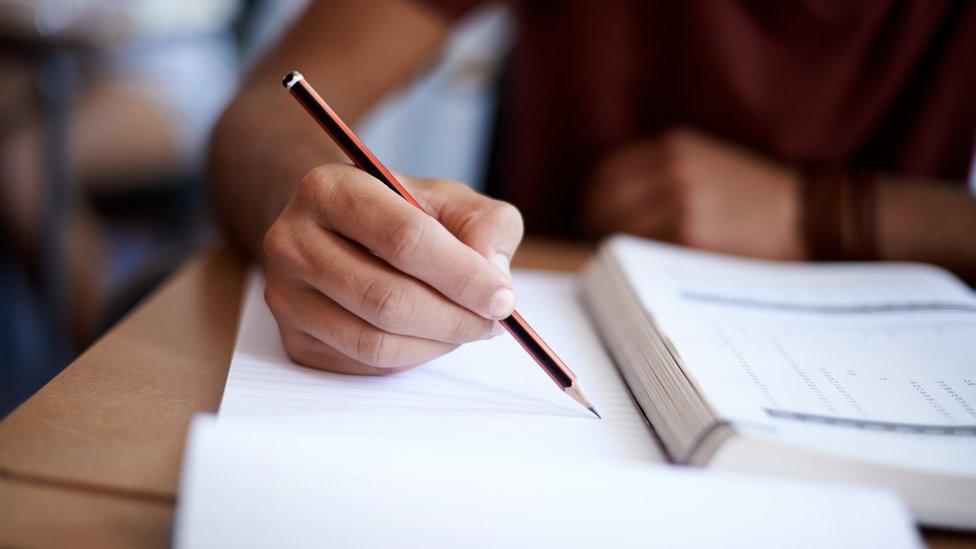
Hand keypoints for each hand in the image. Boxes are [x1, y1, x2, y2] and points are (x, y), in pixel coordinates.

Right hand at [263, 164, 522, 373]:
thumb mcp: (450, 200)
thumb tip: (493, 275)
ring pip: (375, 341)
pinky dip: (412, 357)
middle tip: (494, 322)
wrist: (340, 231)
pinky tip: (431, 335)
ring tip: (468, 326)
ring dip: (437, 343)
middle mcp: (292, 241)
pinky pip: (365, 364)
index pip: (403, 239)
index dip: (462, 275)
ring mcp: (286, 295)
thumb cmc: (402, 213)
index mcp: (329, 189)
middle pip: (386, 299)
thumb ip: (486, 224)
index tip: (504, 299)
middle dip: (454, 318)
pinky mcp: (294, 339)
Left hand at [582, 128, 804, 259]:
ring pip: (618, 229)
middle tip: (599, 247)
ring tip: (620, 262)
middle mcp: (672, 169)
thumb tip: (604, 204)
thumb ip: (658, 172)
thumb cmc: (752, 196)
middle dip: (595, 227)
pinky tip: (642, 270)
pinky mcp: (689, 237)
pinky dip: (634, 263)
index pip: (605, 173)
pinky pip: (642, 251)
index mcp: (672, 146)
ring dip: (611, 248)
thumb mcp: (704, 161)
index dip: (592, 200)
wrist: (804, 216)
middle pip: (603, 202)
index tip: (591, 219)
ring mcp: (680, 203)